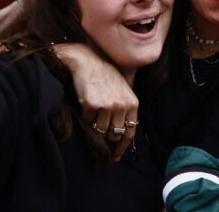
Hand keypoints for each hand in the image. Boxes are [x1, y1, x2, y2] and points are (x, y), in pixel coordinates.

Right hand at [54, 43, 139, 160]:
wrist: (89, 60)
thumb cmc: (105, 76)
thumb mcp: (123, 90)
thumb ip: (125, 109)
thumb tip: (121, 134)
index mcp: (132, 103)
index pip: (130, 132)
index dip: (122, 147)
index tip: (116, 157)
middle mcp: (122, 106)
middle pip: (114, 135)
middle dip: (106, 134)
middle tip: (99, 125)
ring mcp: (107, 106)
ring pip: (100, 130)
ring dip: (95, 124)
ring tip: (94, 110)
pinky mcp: (92, 105)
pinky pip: (87, 120)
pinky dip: (86, 115)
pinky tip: (87, 101)